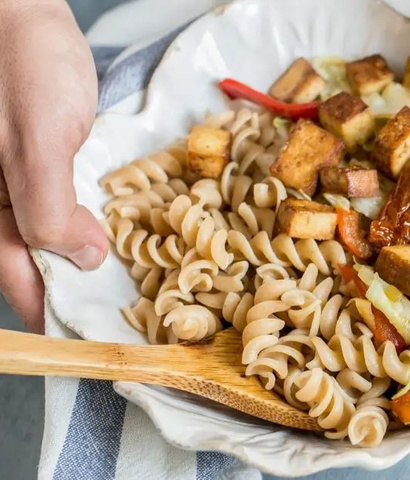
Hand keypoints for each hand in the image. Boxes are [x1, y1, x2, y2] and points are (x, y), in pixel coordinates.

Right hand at [0, 0, 107, 332]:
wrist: (24, 11)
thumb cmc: (20, 63)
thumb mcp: (35, 140)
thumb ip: (48, 208)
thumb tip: (81, 258)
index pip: (13, 275)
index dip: (46, 309)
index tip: (79, 339)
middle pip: (32, 260)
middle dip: (70, 287)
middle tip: (111, 316)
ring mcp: (19, 180)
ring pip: (49, 236)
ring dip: (81, 259)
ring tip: (118, 284)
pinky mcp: (45, 160)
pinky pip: (64, 205)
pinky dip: (86, 224)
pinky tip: (109, 235)